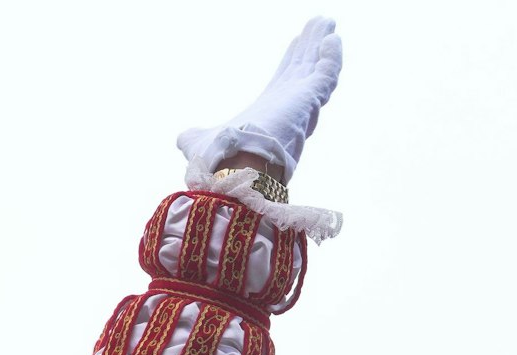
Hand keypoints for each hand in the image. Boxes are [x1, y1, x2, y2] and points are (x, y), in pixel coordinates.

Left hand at [176, 17, 342, 182]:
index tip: (297, 42)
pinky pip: (326, 76)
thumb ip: (195, 137)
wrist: (232, 169)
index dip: (291, 61)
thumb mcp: (200, 144)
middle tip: (318, 23)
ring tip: (326, 22)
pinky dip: (331, 59)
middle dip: (310, 47)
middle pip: (302, 70)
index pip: (283, 80)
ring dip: (321, 46)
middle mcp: (286, 109)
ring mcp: (299, 106)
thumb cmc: (219, 162)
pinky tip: (332, 39)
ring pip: (315, 70)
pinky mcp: (308, 103)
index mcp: (266, 115)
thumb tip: (184, 138)